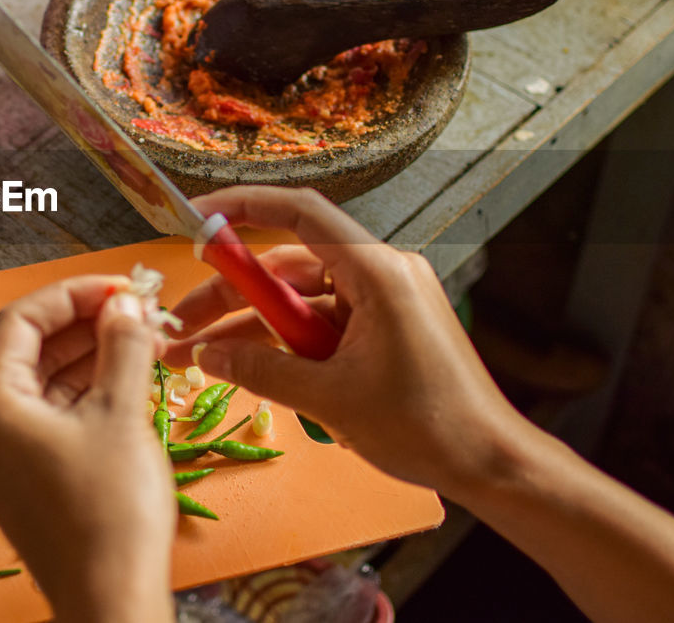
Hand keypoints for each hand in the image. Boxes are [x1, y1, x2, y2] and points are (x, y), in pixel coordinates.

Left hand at [0, 276, 175, 622]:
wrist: (111, 598)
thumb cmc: (111, 511)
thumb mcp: (121, 414)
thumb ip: (122, 346)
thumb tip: (126, 304)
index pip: (20, 321)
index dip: (72, 295)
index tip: (118, 286)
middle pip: (30, 352)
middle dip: (85, 326)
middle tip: (137, 310)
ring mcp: (0, 460)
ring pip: (43, 385)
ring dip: (90, 358)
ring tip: (143, 339)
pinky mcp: (23, 482)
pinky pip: (48, 419)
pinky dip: (85, 394)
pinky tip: (127, 377)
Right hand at [164, 186, 532, 498]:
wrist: (492, 465)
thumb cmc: (428, 427)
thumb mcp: (331, 399)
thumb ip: (263, 372)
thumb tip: (209, 356)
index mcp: (377, 272)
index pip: (299, 215)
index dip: (241, 208)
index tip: (195, 220)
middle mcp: (382, 274)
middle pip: (287, 269)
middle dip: (229, 298)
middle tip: (181, 326)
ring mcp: (385, 302)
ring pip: (300, 303)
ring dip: (252, 330)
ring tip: (199, 359)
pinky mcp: (386, 330)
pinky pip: (322, 326)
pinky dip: (287, 347)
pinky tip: (247, 371)